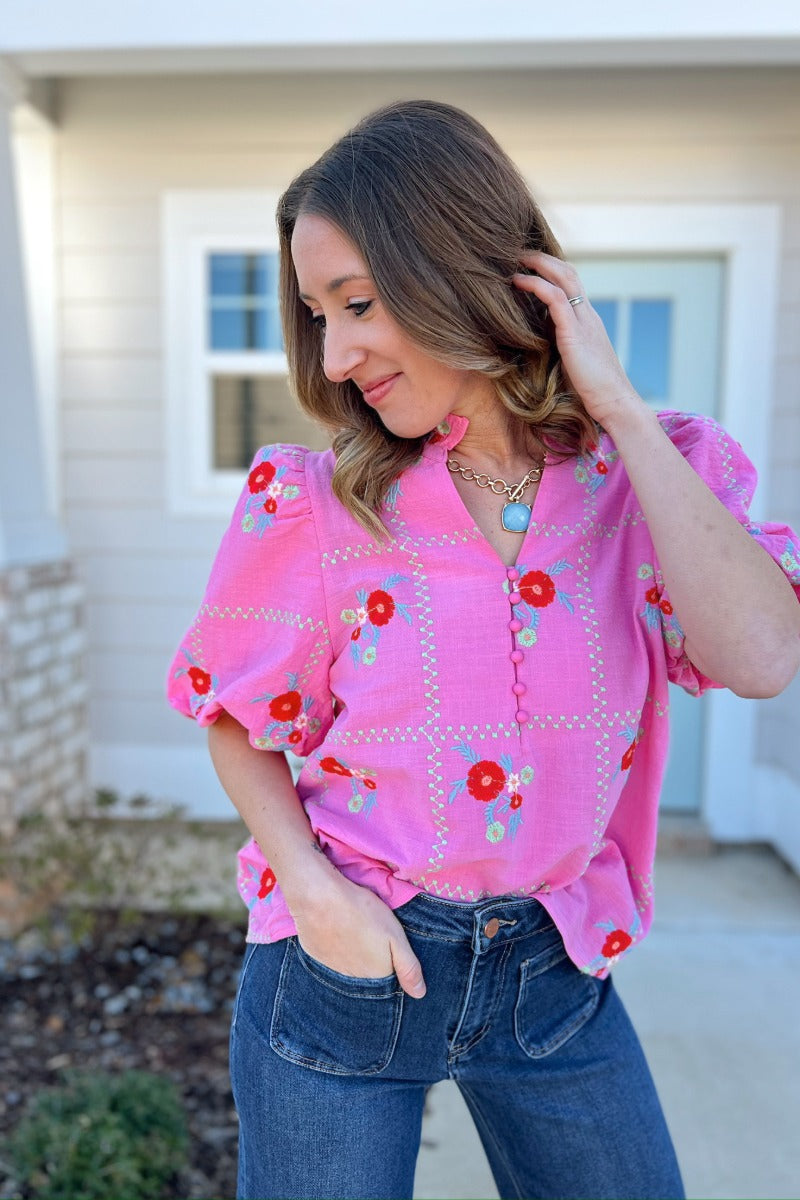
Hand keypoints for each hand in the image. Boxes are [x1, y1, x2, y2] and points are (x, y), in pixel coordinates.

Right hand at [290, 869, 426, 998]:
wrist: (319, 898)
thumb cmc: (362, 913)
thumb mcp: (395, 936)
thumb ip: (408, 967)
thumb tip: (420, 994)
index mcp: (375, 979)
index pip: (388, 985)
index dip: (392, 968)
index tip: (391, 952)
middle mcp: (352, 983)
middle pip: (368, 980)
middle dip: (373, 967)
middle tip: (372, 940)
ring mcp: (331, 972)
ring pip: (349, 973)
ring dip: (354, 961)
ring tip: (356, 937)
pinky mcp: (316, 959)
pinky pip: (331, 964)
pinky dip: (337, 954)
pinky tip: (339, 936)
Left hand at [513, 251, 643, 430]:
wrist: (614, 403)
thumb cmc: (592, 392)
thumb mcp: (573, 363)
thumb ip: (560, 348)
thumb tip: (537, 348)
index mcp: (587, 321)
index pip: (572, 284)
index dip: (551, 270)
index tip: (528, 266)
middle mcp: (588, 315)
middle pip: (569, 272)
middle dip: (543, 258)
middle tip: (518, 252)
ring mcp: (584, 321)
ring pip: (564, 278)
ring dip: (538, 264)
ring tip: (516, 259)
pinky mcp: (575, 333)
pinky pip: (556, 298)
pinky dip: (537, 285)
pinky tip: (519, 281)